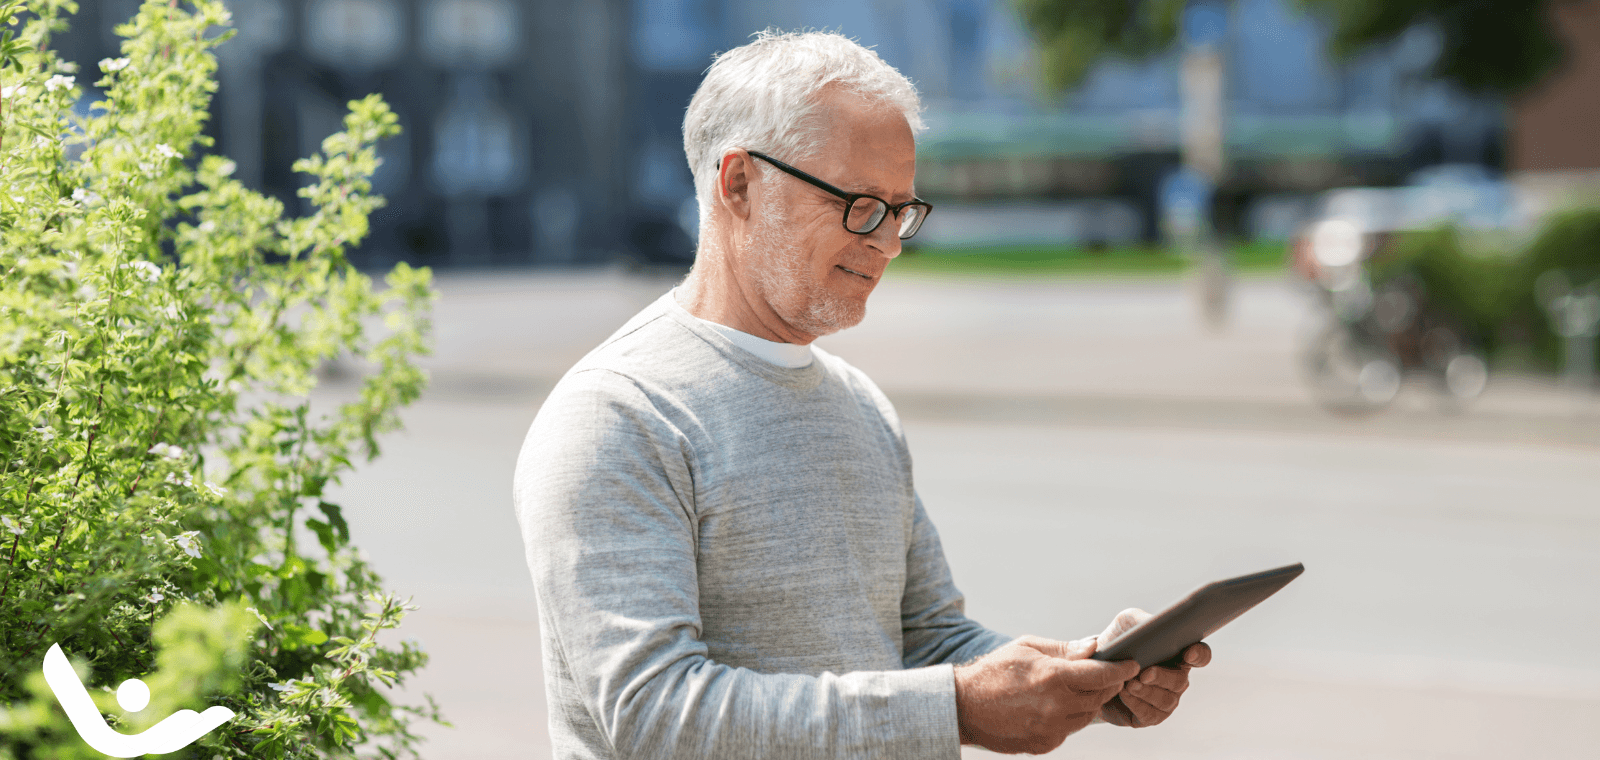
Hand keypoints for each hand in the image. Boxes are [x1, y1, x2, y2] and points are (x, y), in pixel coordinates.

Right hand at [953, 635, 1139, 753]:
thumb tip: (1093, 647)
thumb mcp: (1027, 648)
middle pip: (1099, 696)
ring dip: (1088, 702)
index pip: (1101, 674)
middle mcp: (1055, 706)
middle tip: (1106, 675)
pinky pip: (1068, 729)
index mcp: (1053, 677)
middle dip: (1107, 684)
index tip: (1132, 664)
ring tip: (1077, 689)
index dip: (1120, 669)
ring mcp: (1051, 728)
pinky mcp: (1045, 743)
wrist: (964, 706)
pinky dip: (1069, 718)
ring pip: (1087, 716)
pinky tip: (1055, 706)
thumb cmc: (994, 672)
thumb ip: (1064, 649)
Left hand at [1091, 609, 1211, 727]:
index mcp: (1178, 654)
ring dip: (1146, 692)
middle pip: (1180, 680)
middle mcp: (1177, 677)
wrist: (1094, 670)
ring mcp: (1167, 698)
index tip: (1188, 654)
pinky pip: (1151, 714)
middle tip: (1144, 673)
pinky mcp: (1151, 715)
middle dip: (1162, 677)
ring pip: (1166, 699)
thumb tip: (1151, 625)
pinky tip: (1125, 694)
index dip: (1199, 655)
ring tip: (1129, 684)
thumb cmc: (1117, 644)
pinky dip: (1137, 704)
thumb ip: (1140, 620)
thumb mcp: (1126, 624)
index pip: (1200, 654)